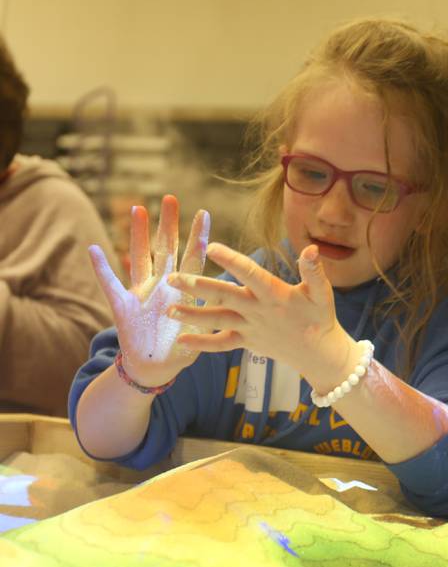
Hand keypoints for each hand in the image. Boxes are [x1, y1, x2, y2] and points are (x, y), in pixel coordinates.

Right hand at [89, 194, 210, 386]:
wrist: (155, 368)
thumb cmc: (182, 347)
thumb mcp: (204, 329)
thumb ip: (214, 311)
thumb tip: (233, 294)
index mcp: (183, 290)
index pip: (193, 258)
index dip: (198, 237)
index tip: (204, 212)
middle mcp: (162, 285)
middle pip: (166, 249)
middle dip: (168, 224)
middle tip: (171, 198)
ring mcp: (141, 293)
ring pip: (140, 258)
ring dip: (139, 235)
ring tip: (138, 208)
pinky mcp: (123, 307)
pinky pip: (110, 285)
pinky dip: (102, 268)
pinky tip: (94, 249)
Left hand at [166, 243, 353, 381]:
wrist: (318, 354)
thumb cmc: (319, 317)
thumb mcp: (322, 292)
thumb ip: (314, 270)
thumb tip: (312, 248)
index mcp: (275, 294)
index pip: (250, 274)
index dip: (232, 261)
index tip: (212, 247)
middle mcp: (258, 311)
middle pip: (224, 296)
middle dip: (197, 287)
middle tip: (172, 278)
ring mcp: (250, 328)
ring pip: (217, 320)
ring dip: (192, 315)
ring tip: (168, 310)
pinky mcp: (247, 342)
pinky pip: (221, 344)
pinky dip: (202, 344)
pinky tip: (181, 340)